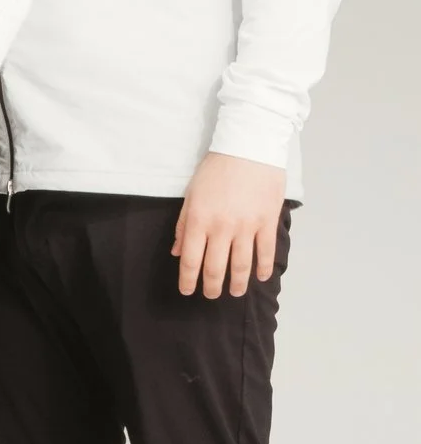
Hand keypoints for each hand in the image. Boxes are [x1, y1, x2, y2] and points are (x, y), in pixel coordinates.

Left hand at [174, 152, 285, 297]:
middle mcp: (221, 228)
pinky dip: (263, 268)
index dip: (188, 280)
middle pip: (215, 268)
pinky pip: (266, 252)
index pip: (191, 260)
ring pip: (241, 266)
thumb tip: (177, 251)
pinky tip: (260, 277)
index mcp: (199, 220)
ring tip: (236, 292)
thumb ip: (184, 225)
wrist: (248, 147)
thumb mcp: (191, 194)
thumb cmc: (216, 169)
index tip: (188, 291)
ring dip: (238, 284)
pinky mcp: (267, 222)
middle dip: (212, 287)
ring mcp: (246, 226)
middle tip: (211, 295)